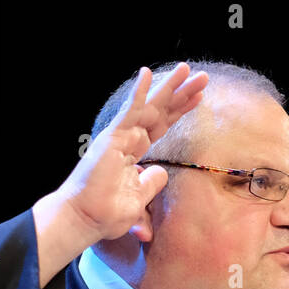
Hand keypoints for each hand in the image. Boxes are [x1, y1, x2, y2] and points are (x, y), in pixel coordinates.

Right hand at [33, 64, 208, 283]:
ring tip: (187, 69)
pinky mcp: (112, 138)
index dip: (180, 111)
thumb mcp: (140, 199)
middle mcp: (128, 139)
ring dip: (169, 87)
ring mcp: (120, 136)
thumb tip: (162, 172)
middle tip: (202, 76)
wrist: (86, 219)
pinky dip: (138, 93)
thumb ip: (152, 184)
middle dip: (182, 94)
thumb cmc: (107, 213)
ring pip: (150, 106)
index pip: (162, 126)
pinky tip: (147, 73)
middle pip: (161, 111)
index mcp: (135, 152)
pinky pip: (128, 111)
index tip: (199, 97)